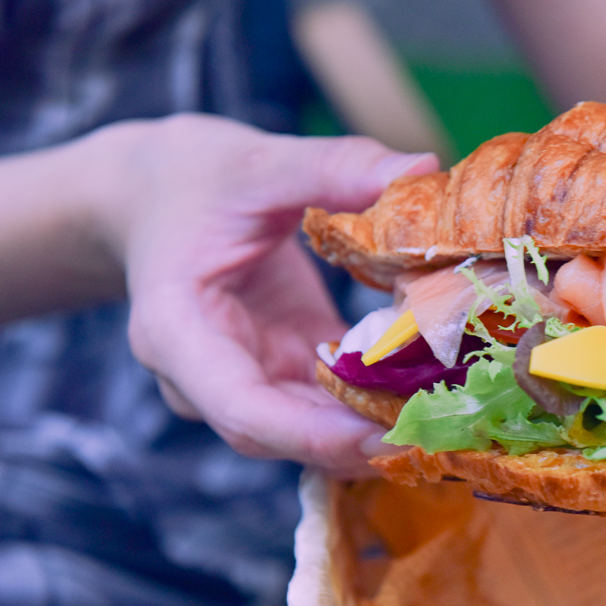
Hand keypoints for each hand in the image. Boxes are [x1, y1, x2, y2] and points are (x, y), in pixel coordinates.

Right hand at [97, 113, 436, 475]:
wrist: (151, 193)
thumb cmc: (190, 178)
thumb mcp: (257, 163)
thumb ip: (335, 167)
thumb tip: (421, 167)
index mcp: (179, 333)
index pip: (243, 410)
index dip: (315, 435)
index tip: (386, 439)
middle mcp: (206, 376)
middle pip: (284, 434)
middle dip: (362, 442)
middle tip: (445, 435)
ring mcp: (246, 378)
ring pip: (313, 428)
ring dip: (379, 427)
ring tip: (454, 419)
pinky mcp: (284, 367)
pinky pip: (331, 401)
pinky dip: (380, 399)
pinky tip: (440, 391)